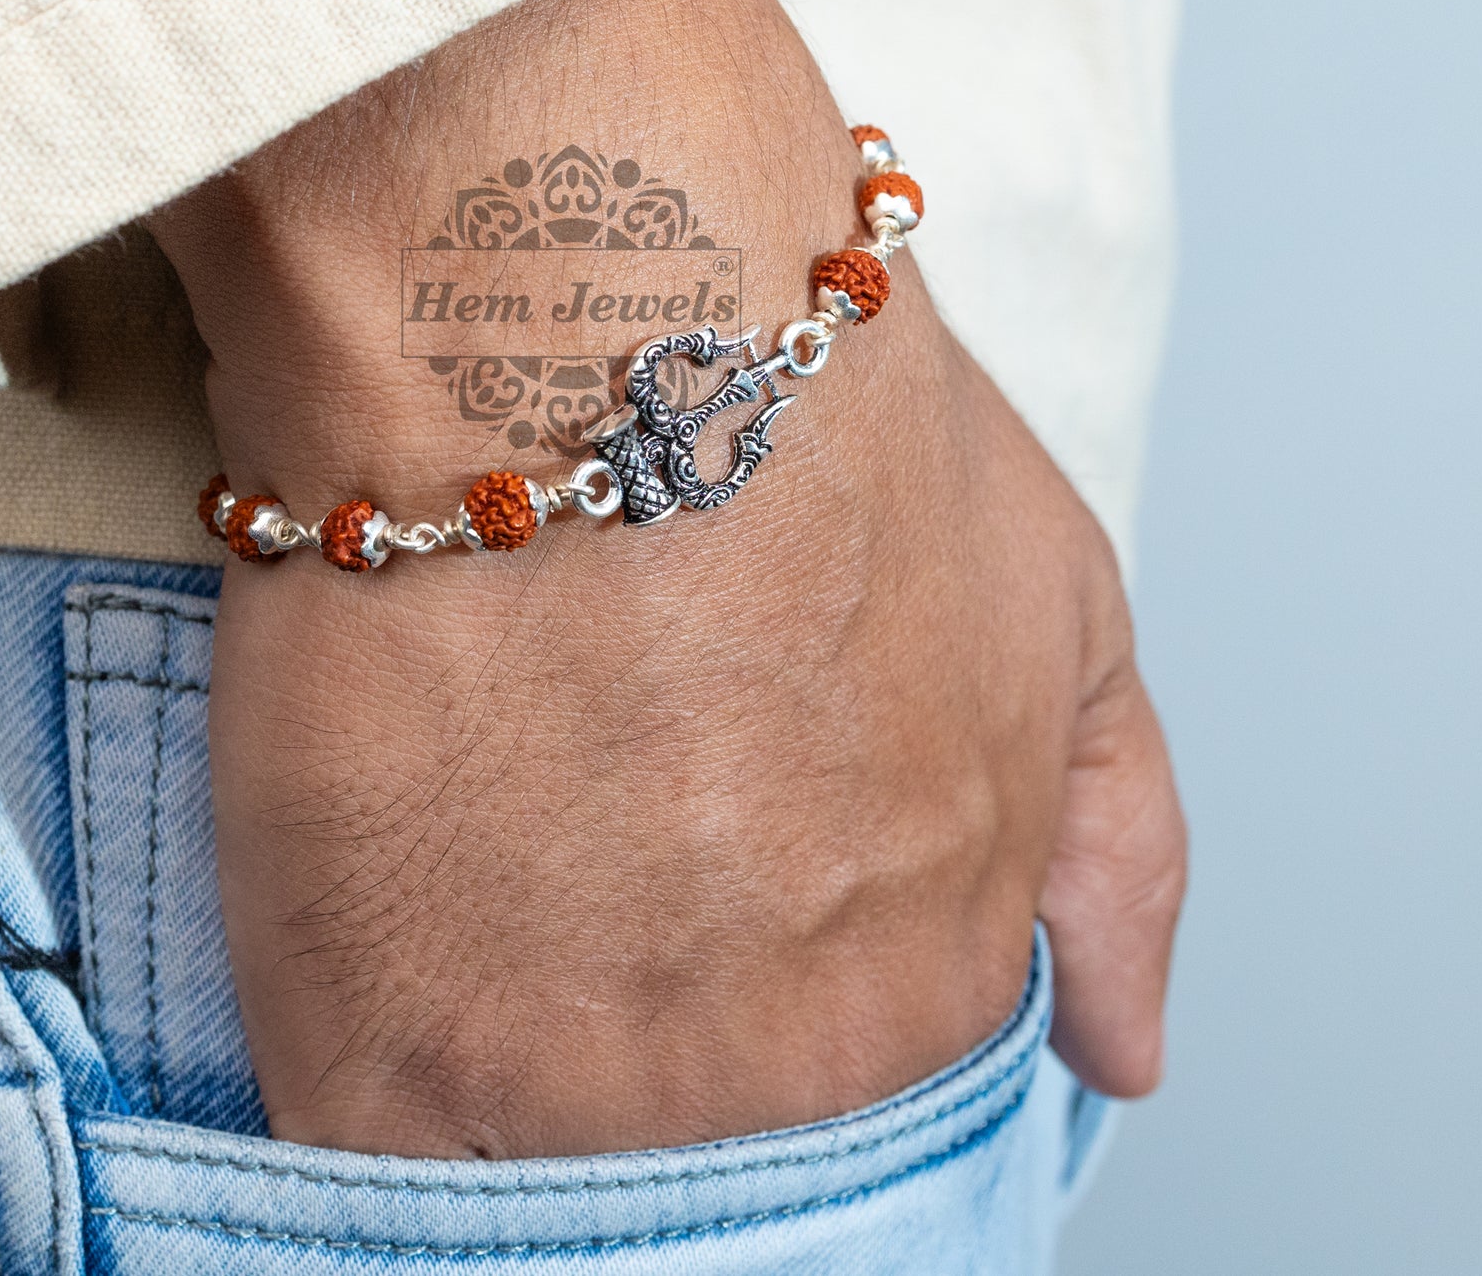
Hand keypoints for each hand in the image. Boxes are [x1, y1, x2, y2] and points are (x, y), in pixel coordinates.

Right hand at [148, 0, 1184, 1157]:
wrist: (575, 315)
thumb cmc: (813, 423)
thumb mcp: (1052, 599)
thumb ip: (1111, 839)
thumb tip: (1114, 1042)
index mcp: (936, 981)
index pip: (859, 1114)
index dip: (758, 1015)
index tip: (696, 930)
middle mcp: (781, 1075)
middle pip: (703, 1148)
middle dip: (641, 1036)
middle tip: (570, 875)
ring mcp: (577, 1087)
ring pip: (541, 1168)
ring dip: (503, 1054)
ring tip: (470, 869)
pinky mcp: (375, 1054)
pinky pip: (373, 1151)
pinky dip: (368, 1074)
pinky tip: (367, 935)